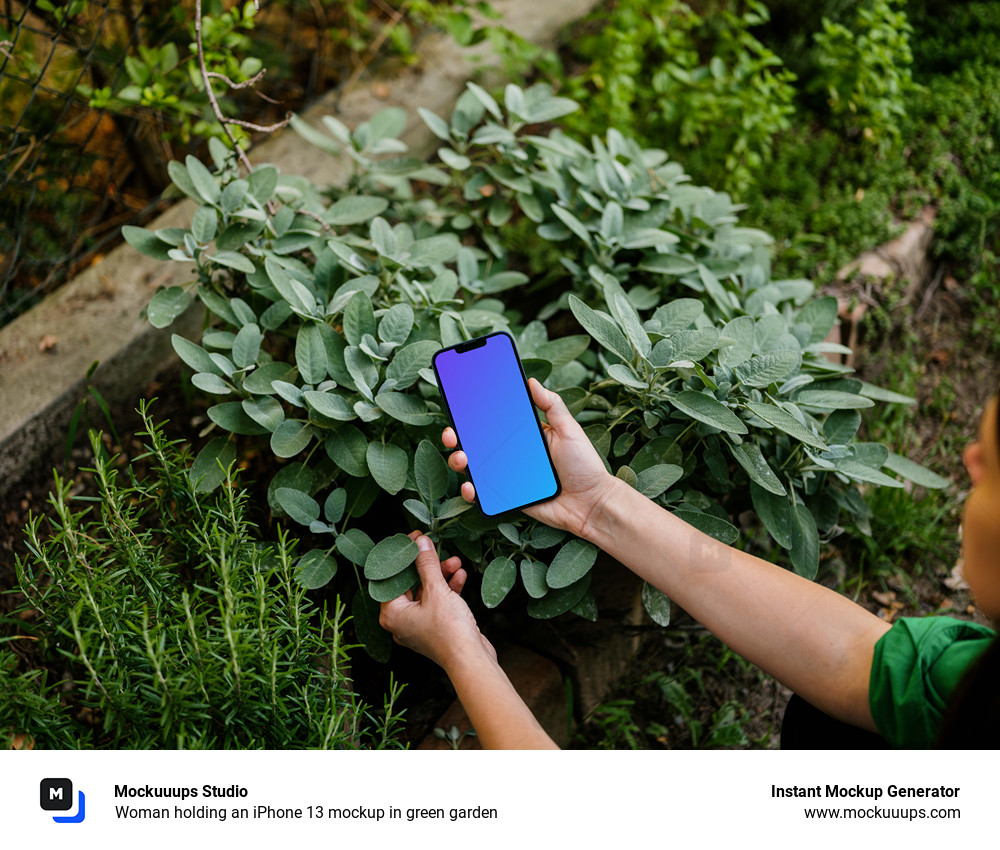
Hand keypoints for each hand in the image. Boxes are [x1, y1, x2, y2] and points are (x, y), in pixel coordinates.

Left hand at [379, 531, 496, 669]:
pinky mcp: (436, 628)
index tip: (413, 540)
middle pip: (410, 584)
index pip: (391, 578)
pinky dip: (448, 589)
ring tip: (455, 562)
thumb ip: (426, 565)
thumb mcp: (436, 590)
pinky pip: (438, 603)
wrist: (471, 659)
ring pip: (427, 592)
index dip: (403, 557)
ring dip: (441, 575)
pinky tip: (460, 576)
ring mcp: (419, 626)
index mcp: (392, 614)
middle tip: (434, 548)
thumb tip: (419, 543)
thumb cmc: (448, 630)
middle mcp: (402, 621)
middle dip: (427, 566)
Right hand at [442, 377, 617, 537]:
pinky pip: (484, 494)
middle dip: (458, 436)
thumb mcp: (568, 429)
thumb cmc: (584, 465)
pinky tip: (470, 487)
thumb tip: (531, 381)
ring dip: (460, 461)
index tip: (459, 404)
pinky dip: (472, 491)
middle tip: (452, 433)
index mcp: (525, 435)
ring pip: (475, 467)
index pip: (494, 421)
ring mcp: (508, 477)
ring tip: (461, 458)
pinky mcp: (508, 498)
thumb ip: (552, 405)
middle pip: (477, 443)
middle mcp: (512, 454)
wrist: (592, 503)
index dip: (474, 414)